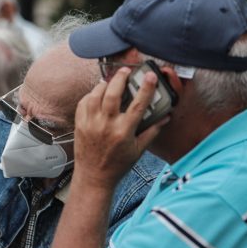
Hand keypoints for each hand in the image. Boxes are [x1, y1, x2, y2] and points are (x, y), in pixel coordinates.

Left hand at [73, 67, 166, 190]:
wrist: (94, 176)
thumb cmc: (118, 164)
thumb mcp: (139, 150)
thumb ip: (153, 131)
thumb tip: (166, 117)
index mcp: (124, 132)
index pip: (138, 104)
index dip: (145, 88)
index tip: (150, 75)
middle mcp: (106, 125)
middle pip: (112, 94)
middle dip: (120, 78)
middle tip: (126, 70)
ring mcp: (91, 124)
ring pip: (95, 95)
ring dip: (104, 84)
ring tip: (111, 80)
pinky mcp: (80, 124)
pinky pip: (83, 103)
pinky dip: (90, 95)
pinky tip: (97, 93)